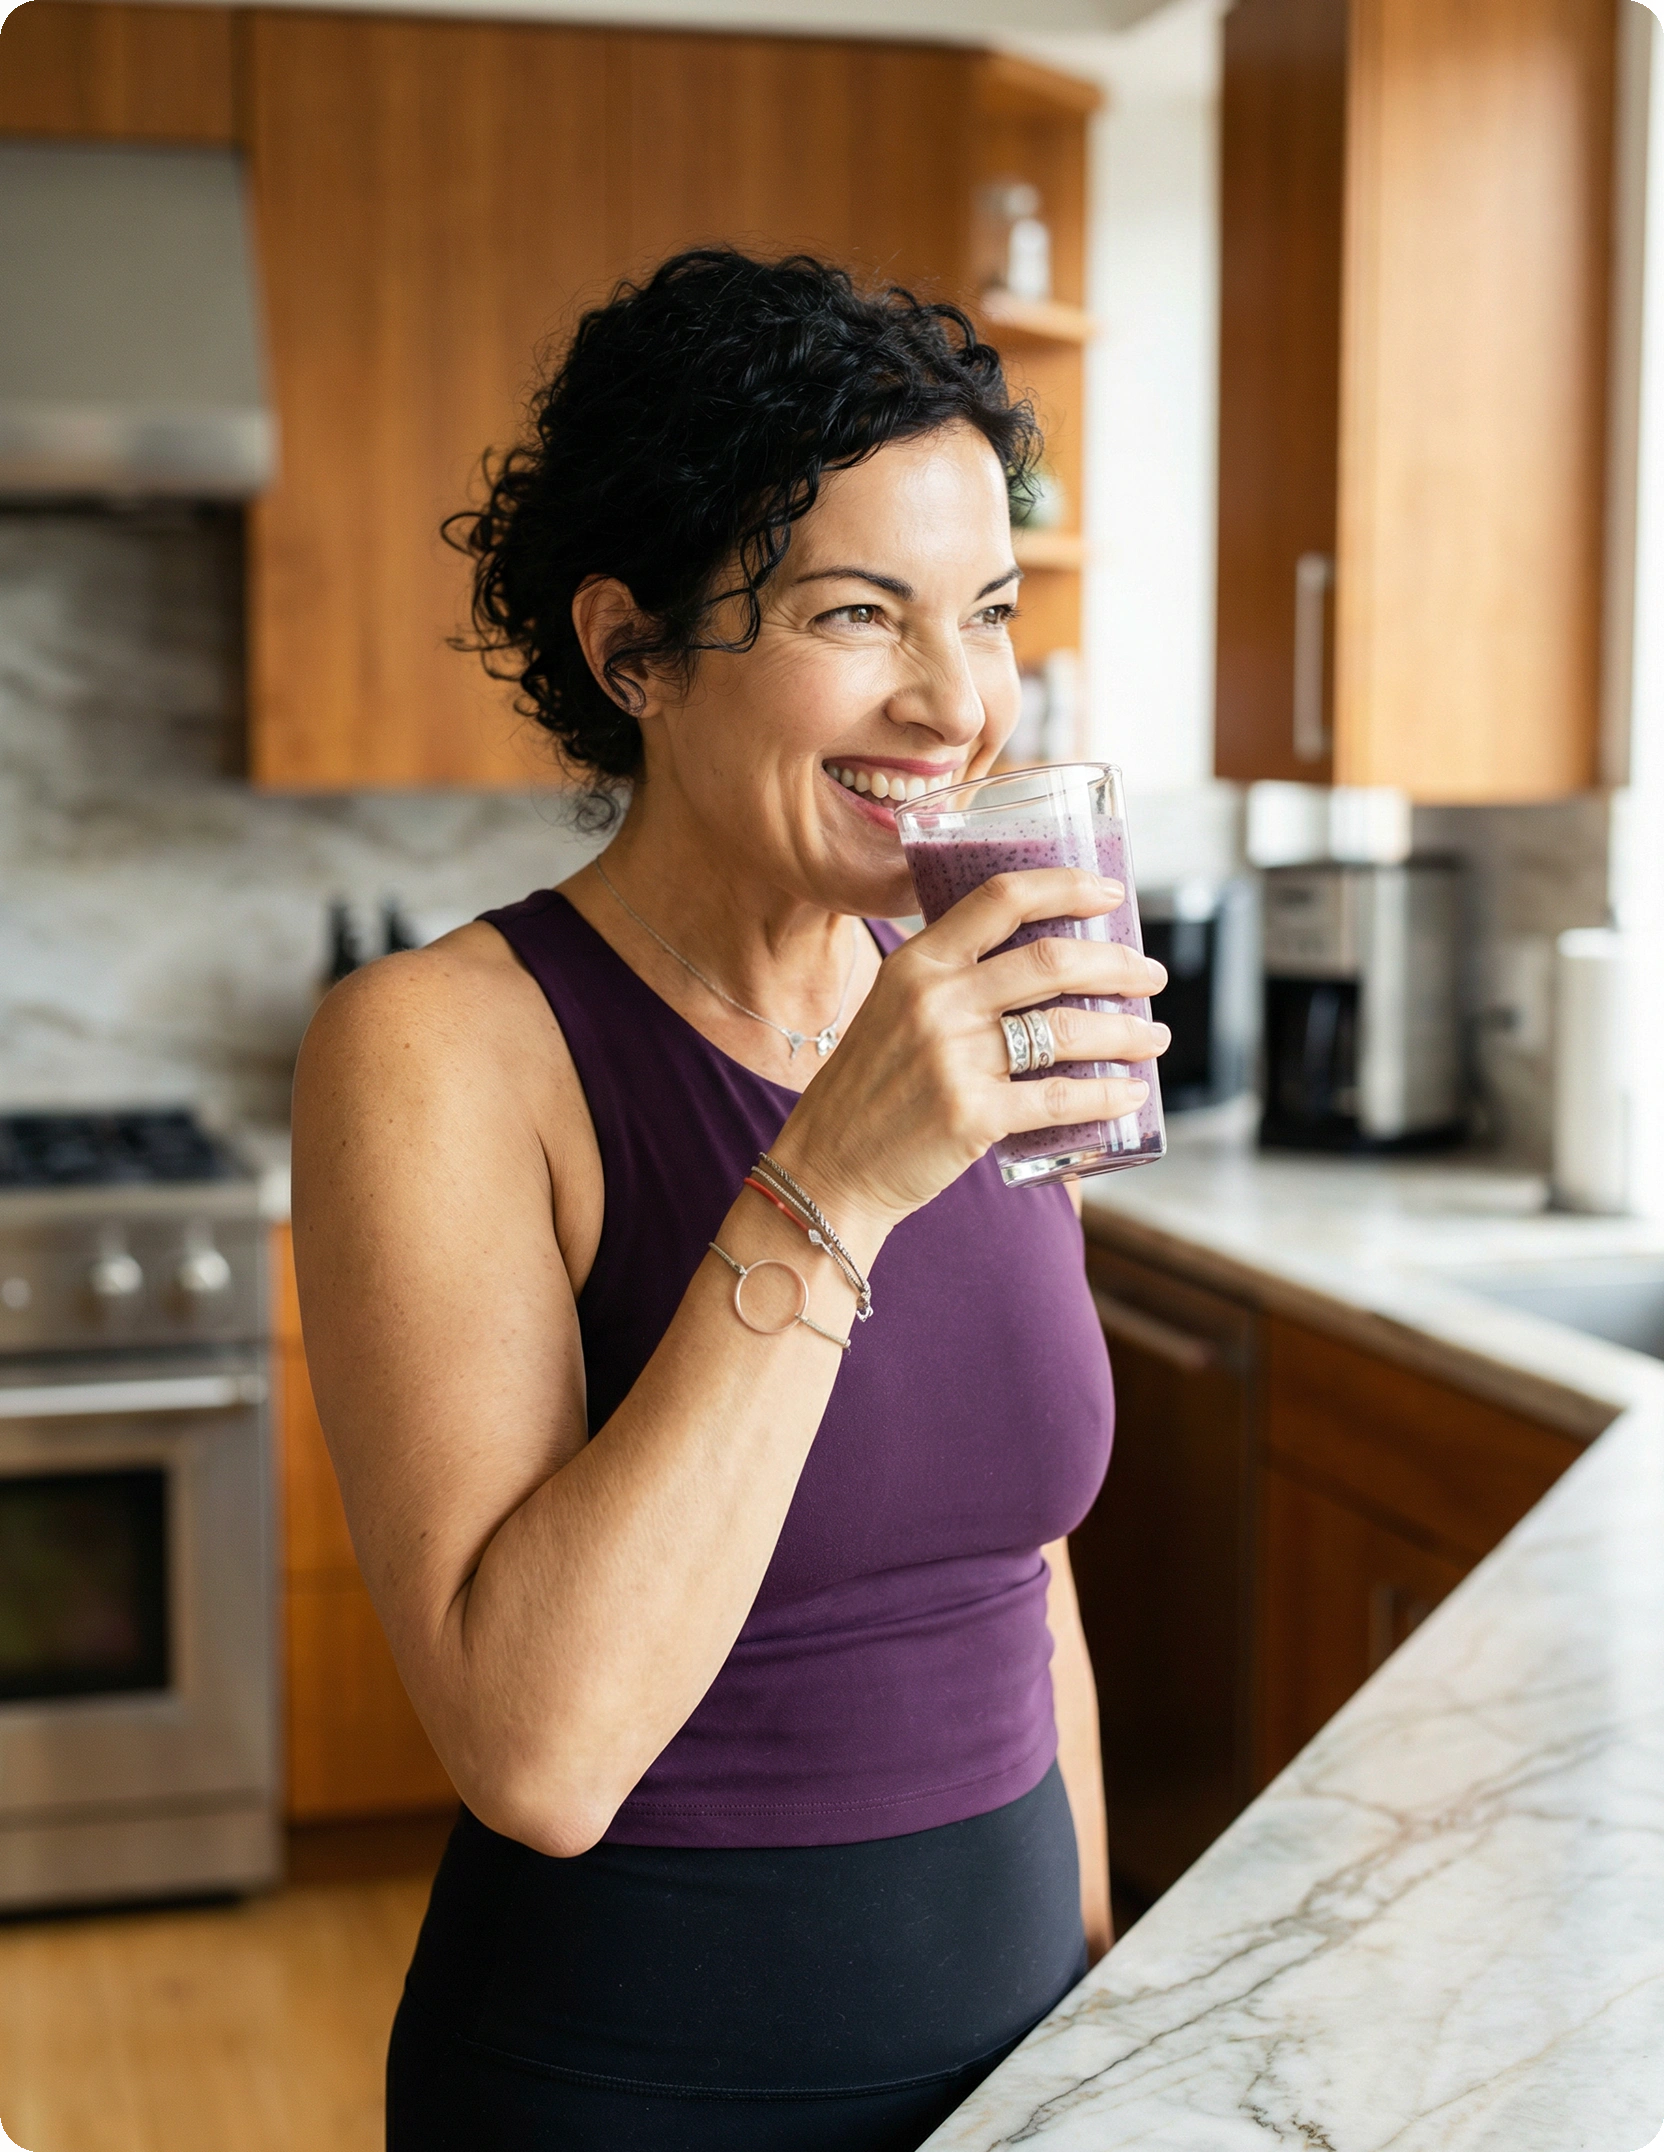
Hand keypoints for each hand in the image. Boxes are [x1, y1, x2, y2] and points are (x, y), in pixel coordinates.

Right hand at [770, 869, 1169, 1241]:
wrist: (828, 1168)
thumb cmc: (870, 1090)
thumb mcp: (892, 1011)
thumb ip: (950, 982)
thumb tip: (1040, 967)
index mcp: (916, 963)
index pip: (1001, 899)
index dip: (1065, 886)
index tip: (1110, 893)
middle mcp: (935, 1000)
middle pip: (1051, 960)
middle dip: (1118, 963)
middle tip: (1150, 975)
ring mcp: (954, 1057)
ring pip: (1068, 1028)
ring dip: (1127, 1031)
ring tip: (1152, 1037)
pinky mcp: (972, 1114)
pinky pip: (1060, 1097)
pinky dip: (1107, 1095)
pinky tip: (1130, 1094)